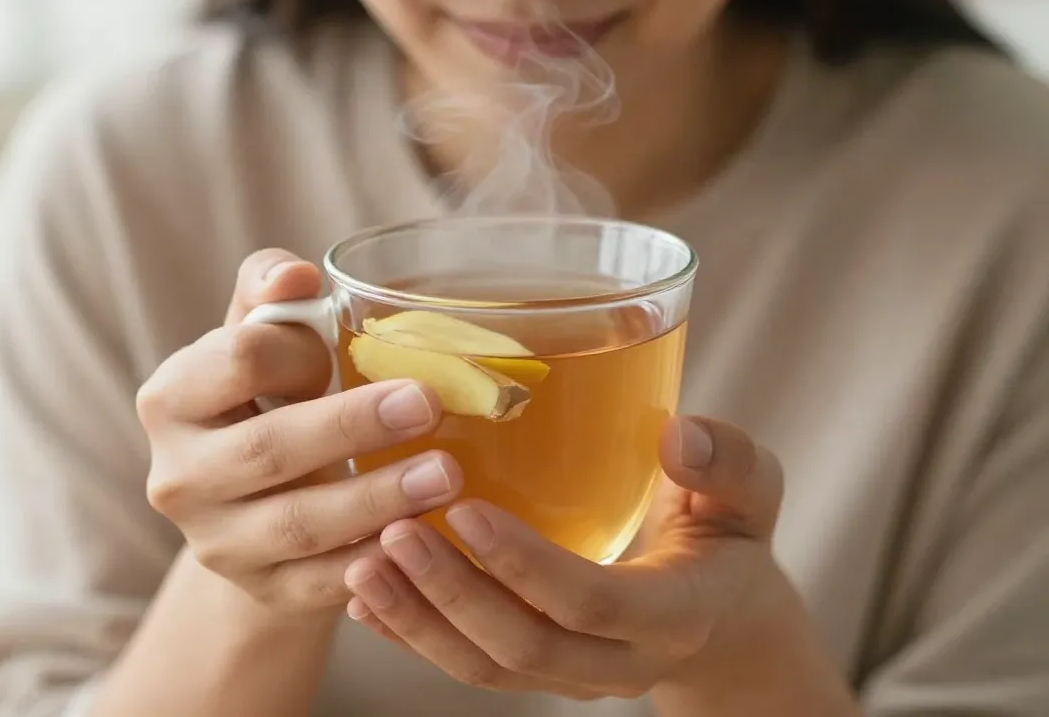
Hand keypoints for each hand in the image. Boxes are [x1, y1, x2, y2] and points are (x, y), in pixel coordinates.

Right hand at [136, 249, 463, 620]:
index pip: (239, 361)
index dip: (303, 350)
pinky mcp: (263, 591)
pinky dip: (375, 563)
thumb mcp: (262, 342)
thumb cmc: (269, 401)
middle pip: (269, 449)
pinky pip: (323, 584)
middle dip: (354, 427)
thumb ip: (272, 298)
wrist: (254, 504)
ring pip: (300, 524)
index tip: (362, 346)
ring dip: (378, 499)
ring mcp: (217, 543)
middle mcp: (178, 477)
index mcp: (172, 398)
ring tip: (447, 474)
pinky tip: (424, 538)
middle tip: (430, 404)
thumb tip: (294, 275)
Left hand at [343, 416, 848, 706]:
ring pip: (485, 667)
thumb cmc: (731, 539)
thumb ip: (728, 461)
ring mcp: (574, 675)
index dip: (524, 564)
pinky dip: (414, 635)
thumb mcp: (750, 493)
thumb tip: (678, 435)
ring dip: (418, 621)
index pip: (589, 602)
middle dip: (450, 595)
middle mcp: (618, 660)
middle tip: (390, 533)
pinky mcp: (539, 669)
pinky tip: (366, 598)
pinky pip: (470, 666)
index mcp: (673, 613)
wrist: (726, 620)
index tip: (464, 509)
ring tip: (360, 565)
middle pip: (521, 647)